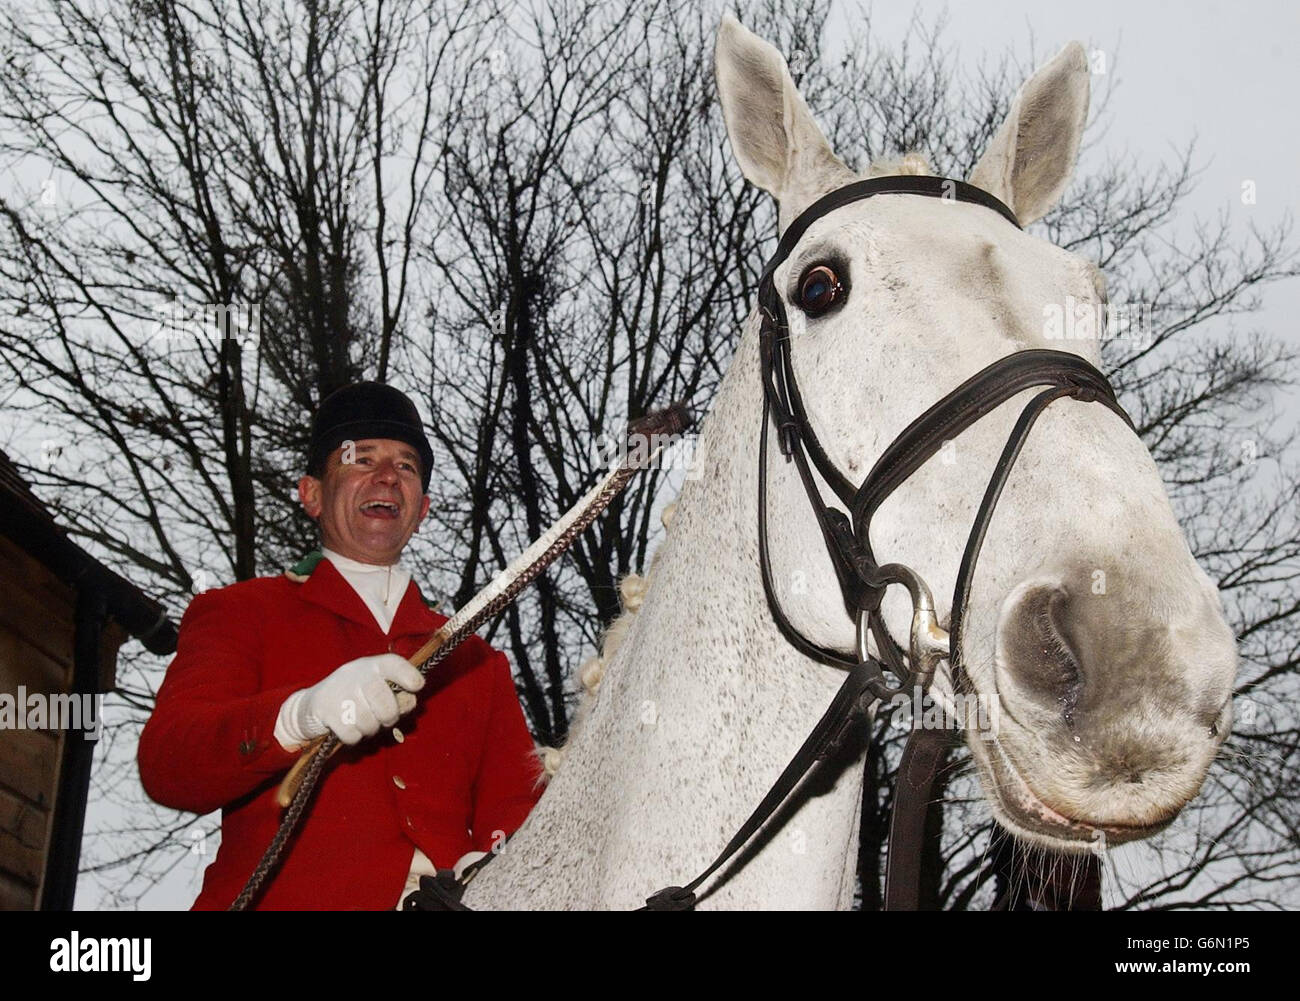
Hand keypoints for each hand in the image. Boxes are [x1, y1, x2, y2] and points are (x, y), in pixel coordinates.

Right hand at [277, 653, 423, 746]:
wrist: (309, 706)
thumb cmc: (352, 697)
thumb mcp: (373, 686)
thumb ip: (395, 693)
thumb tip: (410, 702)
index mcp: (371, 665)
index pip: (392, 663)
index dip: (408, 674)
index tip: (417, 686)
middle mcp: (355, 674)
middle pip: (383, 700)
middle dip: (389, 716)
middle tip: (385, 720)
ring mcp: (339, 692)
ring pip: (368, 721)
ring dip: (369, 729)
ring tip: (363, 722)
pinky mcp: (326, 710)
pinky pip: (351, 734)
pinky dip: (353, 737)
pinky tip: (348, 728)